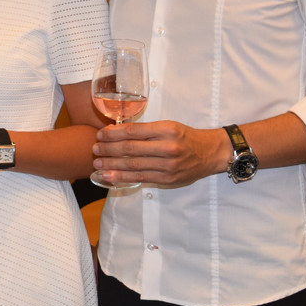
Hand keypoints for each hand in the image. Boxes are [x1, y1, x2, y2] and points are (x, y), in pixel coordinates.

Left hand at [92, 120, 227, 186]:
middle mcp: (168, 147)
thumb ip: (147, 130)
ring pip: (134, 165)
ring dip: (112, 165)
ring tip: (98, 164)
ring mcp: (168, 165)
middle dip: (109, 149)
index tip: (100, 134)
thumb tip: (118, 132)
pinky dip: (123, 178)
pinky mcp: (167, 179)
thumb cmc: (186, 137)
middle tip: (95, 148)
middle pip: (131, 149)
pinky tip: (110, 176)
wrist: (210, 153)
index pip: (134, 131)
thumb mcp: (169, 126)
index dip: (114, 133)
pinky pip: (141, 178)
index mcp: (167, 130)